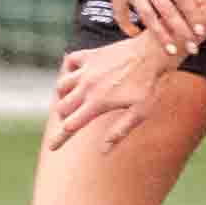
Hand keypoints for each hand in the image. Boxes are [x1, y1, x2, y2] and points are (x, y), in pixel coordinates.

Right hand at [49, 33, 181, 153]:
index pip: (70, 126)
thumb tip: (103, 152)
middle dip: (65, 118)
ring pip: (61, 86)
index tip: (52, 147)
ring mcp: (87, 70)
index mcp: (97, 103)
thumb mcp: (140, 112)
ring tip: (73, 101)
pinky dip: (69, 69)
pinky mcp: (90, 55)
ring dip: (63, 96)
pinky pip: (70, 61)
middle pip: (62, 108)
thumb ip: (119, 131)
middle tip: (74, 120)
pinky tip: (76, 75)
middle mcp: (87, 87)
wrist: (153, 52)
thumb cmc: (149, 85)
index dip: (59, 139)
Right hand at [88, 0, 205, 54]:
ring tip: (170, 51)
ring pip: (147, 16)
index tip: (201, 31)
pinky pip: (121, 12)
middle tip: (193, 49)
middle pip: (168, 12)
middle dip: (181, 33)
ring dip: (159, 35)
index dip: (193, 15)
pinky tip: (136, 35)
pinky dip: (127, 25)